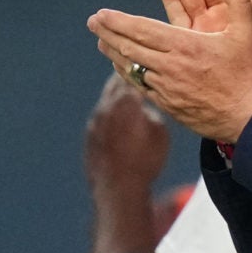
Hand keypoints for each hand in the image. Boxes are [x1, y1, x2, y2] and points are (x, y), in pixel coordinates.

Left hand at [85, 72, 168, 197]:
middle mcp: (107, 106)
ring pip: (107, 99)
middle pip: (116, 82)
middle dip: (126, 76)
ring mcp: (95, 120)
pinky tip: (118, 119)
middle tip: (136, 70)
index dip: (142, 68)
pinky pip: (101, 116)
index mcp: (127, 100)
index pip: (133, 73)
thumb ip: (152, 111)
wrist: (118, 188)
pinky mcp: (90, 135)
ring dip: (116, 94)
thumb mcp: (161, 132)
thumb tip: (143, 107)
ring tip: (127, 94)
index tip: (147, 64)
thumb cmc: (145, 161)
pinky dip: (110, 113)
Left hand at [87, 0, 251, 143]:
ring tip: (101, 43)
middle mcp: (171, 68)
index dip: (119, 21)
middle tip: (92, 22)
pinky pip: (141, 87)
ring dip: (114, 54)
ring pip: (132, 69)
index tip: (101, 14)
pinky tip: (124, 69)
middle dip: (108, 34)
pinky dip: (129, 75)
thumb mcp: (249, 33)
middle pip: (130, 49)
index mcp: (186, 46)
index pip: (142, 30)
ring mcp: (168, 89)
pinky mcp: (170, 106)